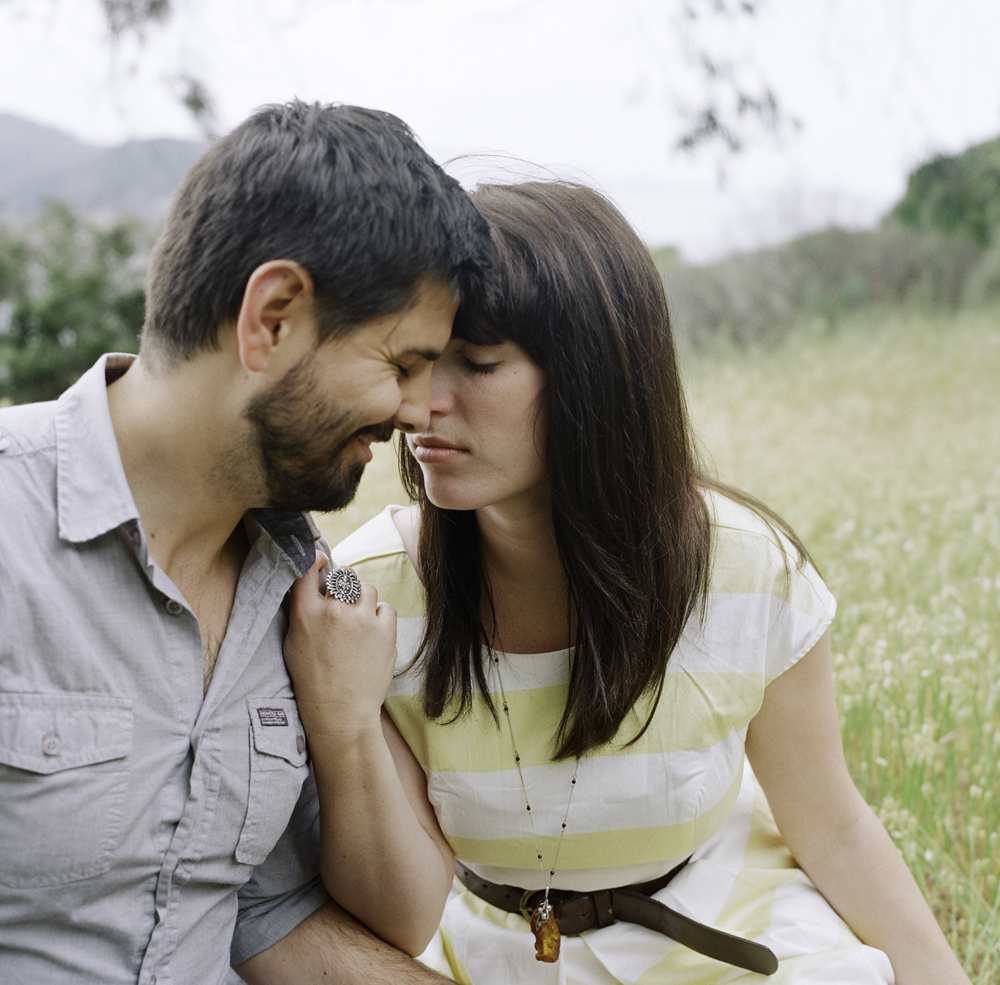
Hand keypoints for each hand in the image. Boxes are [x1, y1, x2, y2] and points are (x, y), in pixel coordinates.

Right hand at [284, 554, 396, 740]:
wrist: (339, 713)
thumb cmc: (312, 680)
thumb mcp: (293, 643)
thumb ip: (302, 610)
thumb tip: (313, 583)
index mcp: (305, 613)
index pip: (308, 567)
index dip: (317, 559)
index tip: (322, 562)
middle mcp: (334, 611)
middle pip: (344, 575)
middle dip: (344, 585)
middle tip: (343, 603)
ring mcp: (362, 620)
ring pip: (367, 589)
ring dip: (363, 601)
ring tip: (358, 623)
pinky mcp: (385, 631)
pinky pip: (386, 607)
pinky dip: (381, 617)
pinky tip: (372, 634)